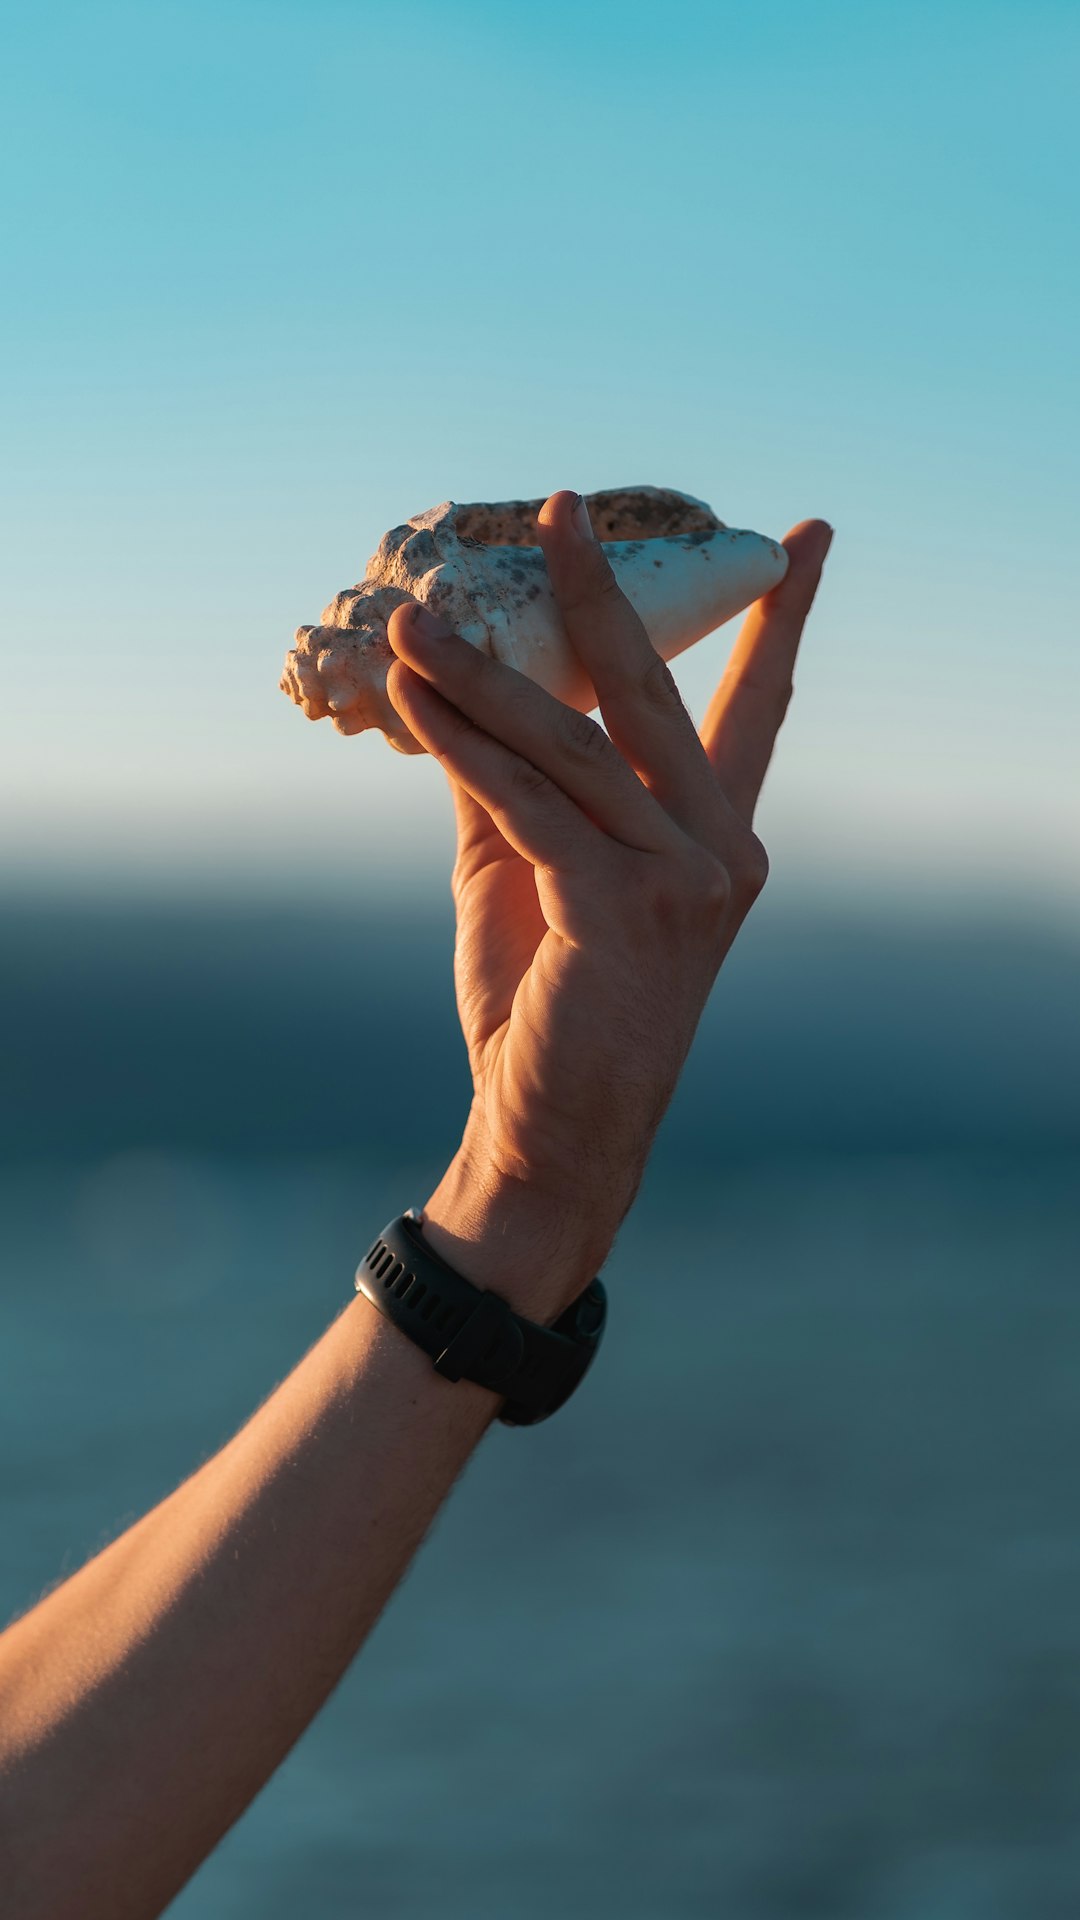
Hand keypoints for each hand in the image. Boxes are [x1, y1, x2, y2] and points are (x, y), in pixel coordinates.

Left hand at [385, 492, 832, 1319]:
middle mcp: (720, 851)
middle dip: (603, 593)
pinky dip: (463, 746)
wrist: (548, 1131)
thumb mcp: (528, 872)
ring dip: (482, 673)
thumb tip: (464, 685)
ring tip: (414, 619)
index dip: (777, 619)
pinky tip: (413, 698)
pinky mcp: (622, 908)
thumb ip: (515, 781)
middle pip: (656, 692)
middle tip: (561, 507)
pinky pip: (529, 803)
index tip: (805, 534)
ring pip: (572, 743)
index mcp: (717, 839)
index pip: (756, 708)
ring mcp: (683, 881)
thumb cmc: (544, 1004)